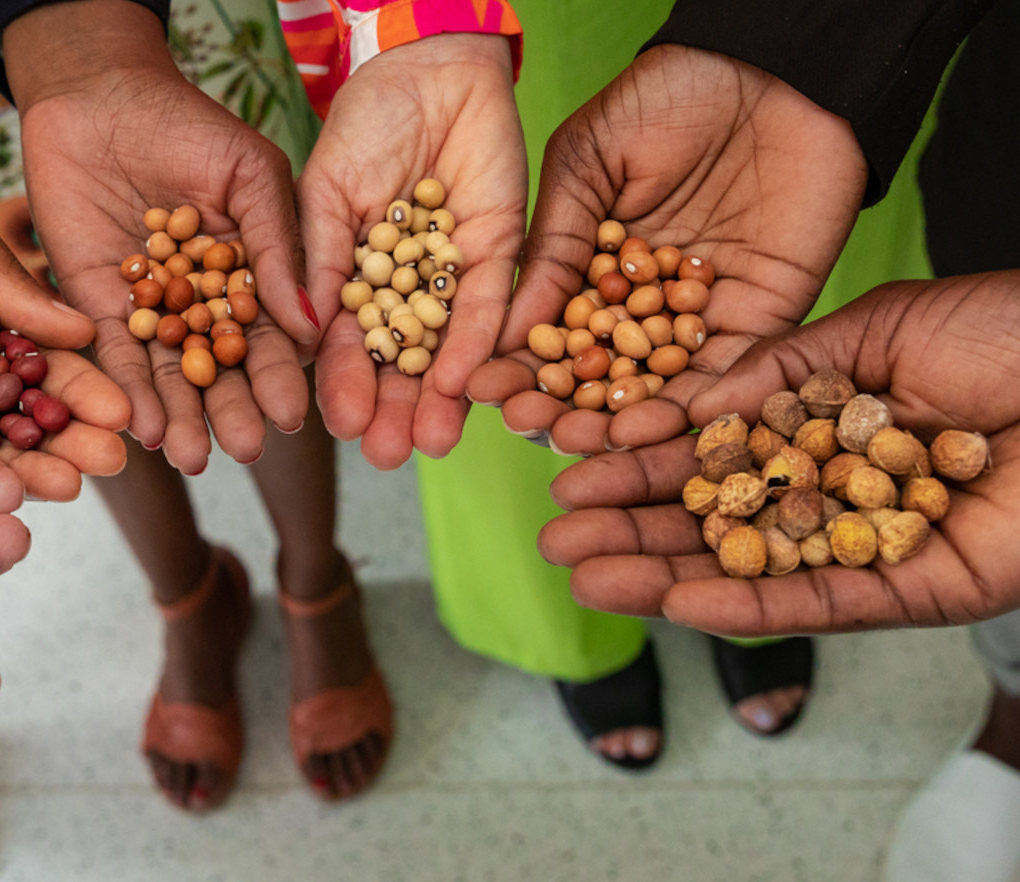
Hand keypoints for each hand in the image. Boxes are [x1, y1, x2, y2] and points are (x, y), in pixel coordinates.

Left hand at [6, 0, 310, 473]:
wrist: (98, 94)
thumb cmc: (188, 124)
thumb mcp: (250, 176)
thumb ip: (277, 247)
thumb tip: (310, 327)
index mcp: (248, 276)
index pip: (267, 336)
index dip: (278, 376)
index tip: (291, 416)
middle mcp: (200, 303)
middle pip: (218, 368)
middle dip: (230, 411)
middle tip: (242, 450)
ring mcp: (148, 308)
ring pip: (166, 373)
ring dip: (178, 417)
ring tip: (190, 457)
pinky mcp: (94, 305)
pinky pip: (114, 353)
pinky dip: (126, 389)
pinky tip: (139, 425)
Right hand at [299, 34, 525, 468]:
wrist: (429, 68)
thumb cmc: (365, 123)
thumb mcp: (326, 192)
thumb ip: (318, 257)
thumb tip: (305, 331)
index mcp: (356, 282)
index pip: (348, 346)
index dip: (342, 384)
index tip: (332, 425)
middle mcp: (406, 292)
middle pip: (400, 364)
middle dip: (392, 411)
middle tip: (384, 456)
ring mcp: (453, 278)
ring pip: (446, 351)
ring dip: (437, 400)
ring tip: (427, 445)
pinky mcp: (502, 256)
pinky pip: (490, 308)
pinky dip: (477, 345)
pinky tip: (464, 384)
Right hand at [470, 44, 867, 455]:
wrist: (774, 68)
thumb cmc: (670, 95)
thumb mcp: (587, 162)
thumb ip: (553, 245)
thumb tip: (505, 333)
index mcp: (593, 267)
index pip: (548, 332)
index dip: (514, 364)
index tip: (479, 390)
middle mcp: (642, 304)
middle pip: (595, 375)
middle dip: (559, 406)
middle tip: (528, 426)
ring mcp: (699, 317)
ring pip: (654, 388)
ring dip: (615, 422)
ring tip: (579, 441)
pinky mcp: (764, 322)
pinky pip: (725, 378)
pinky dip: (688, 408)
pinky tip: (647, 428)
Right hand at [538, 274, 1019, 634]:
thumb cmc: (1013, 330)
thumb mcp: (872, 328)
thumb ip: (775, 372)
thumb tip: (683, 410)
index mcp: (825, 427)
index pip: (713, 456)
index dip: (640, 466)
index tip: (571, 469)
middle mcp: (840, 491)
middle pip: (718, 521)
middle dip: (632, 531)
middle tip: (555, 538)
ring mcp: (876, 544)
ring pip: (754, 569)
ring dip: (665, 579)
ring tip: (586, 577)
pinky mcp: (922, 589)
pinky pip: (824, 601)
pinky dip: (750, 604)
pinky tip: (676, 602)